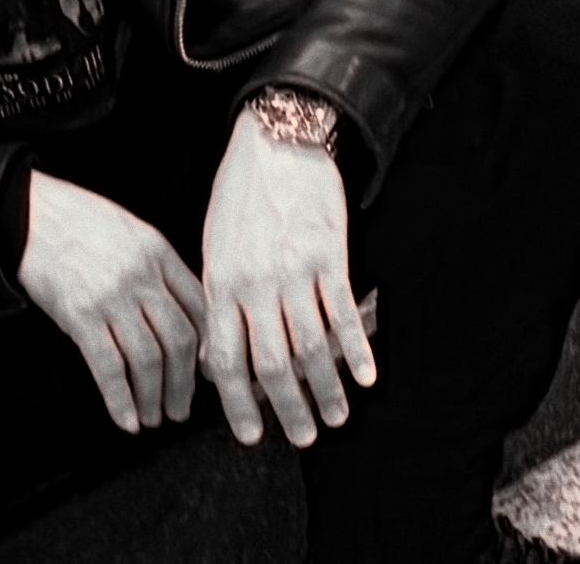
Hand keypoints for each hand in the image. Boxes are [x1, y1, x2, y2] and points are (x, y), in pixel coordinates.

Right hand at [17, 169, 207, 432]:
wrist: (29, 214)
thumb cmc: (79, 222)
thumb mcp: (130, 233)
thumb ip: (157, 268)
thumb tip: (181, 313)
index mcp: (159, 253)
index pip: (200, 309)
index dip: (207, 350)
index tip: (206, 375)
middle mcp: (141, 276)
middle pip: (179, 341)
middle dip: (184, 385)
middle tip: (181, 409)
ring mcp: (111, 295)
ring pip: (148, 360)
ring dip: (154, 398)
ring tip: (153, 418)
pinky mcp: (80, 314)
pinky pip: (109, 367)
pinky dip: (120, 400)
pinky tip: (126, 419)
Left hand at [201, 105, 377, 447]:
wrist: (275, 142)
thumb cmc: (239, 196)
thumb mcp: (213, 247)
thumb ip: (218, 301)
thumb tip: (217, 358)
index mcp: (221, 284)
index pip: (225, 360)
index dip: (238, 403)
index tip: (252, 434)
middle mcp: (255, 284)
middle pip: (272, 364)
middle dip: (289, 408)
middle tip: (303, 437)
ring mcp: (293, 271)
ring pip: (311, 346)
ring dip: (326, 389)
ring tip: (337, 415)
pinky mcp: (328, 255)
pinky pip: (343, 313)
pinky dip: (356, 350)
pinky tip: (366, 376)